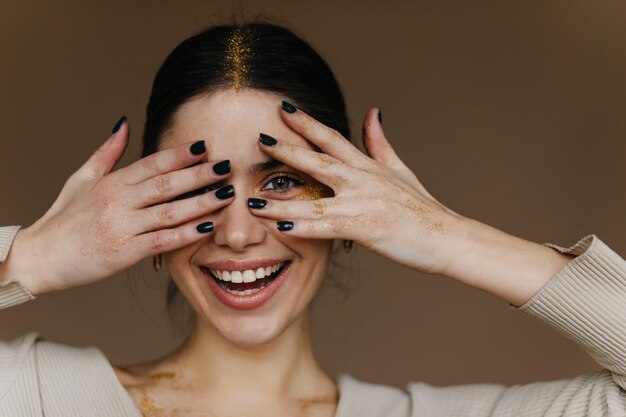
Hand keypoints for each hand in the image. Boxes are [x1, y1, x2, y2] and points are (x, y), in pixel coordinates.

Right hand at [6, 119, 233, 294]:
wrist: (40, 257)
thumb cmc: (63, 218)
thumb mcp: (82, 179)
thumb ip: (107, 152)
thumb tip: (125, 123)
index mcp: (111, 182)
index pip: (152, 163)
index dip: (179, 155)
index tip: (205, 146)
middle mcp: (118, 201)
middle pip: (167, 184)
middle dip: (200, 174)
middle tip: (227, 166)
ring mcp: (123, 227)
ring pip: (170, 211)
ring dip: (201, 202)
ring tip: (227, 194)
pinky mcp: (125, 252)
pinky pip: (163, 240)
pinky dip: (186, 233)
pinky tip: (208, 226)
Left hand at [250, 105, 464, 274]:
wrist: (447, 237)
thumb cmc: (422, 208)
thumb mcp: (399, 169)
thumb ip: (379, 142)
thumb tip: (372, 111)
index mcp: (369, 166)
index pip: (333, 138)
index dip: (307, 123)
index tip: (283, 109)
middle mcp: (364, 180)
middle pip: (320, 161)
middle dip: (288, 150)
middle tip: (260, 139)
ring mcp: (365, 203)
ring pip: (316, 200)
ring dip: (282, 201)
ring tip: (252, 200)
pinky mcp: (367, 228)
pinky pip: (328, 228)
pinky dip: (304, 228)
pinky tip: (280, 226)